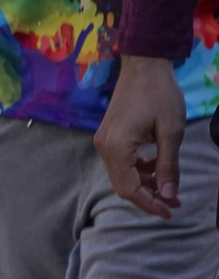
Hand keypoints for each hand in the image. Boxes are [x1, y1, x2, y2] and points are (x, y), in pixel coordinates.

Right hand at [95, 55, 187, 218]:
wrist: (143, 65)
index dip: (149, 204)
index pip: (129, 188)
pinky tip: (156, 166)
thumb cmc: (159, 95)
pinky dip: (139, 170)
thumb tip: (168, 195)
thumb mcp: (171, 132)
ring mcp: (104, 140)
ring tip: (170, 187)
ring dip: (145, 184)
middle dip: (148, 197)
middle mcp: (104, 147)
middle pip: (122, 185)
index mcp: (117, 147)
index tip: (170, 212)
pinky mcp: (109, 135)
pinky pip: (121, 162)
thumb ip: (168, 165)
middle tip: (174, 203)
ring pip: (122, 174)